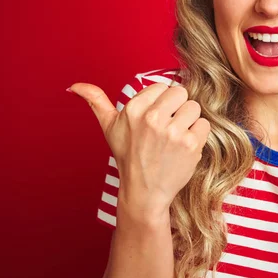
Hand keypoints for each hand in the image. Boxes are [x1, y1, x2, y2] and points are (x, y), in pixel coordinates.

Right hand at [68, 82, 210, 221]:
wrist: (144, 191)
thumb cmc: (128, 156)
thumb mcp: (109, 127)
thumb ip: (95, 101)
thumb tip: (73, 86)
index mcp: (133, 109)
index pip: (163, 87)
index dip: (161, 103)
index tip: (154, 120)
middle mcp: (152, 118)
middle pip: (181, 93)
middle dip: (177, 109)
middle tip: (167, 129)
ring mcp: (173, 131)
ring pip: (194, 107)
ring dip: (189, 122)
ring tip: (175, 138)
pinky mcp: (191, 144)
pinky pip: (204, 124)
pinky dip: (198, 135)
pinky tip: (184, 147)